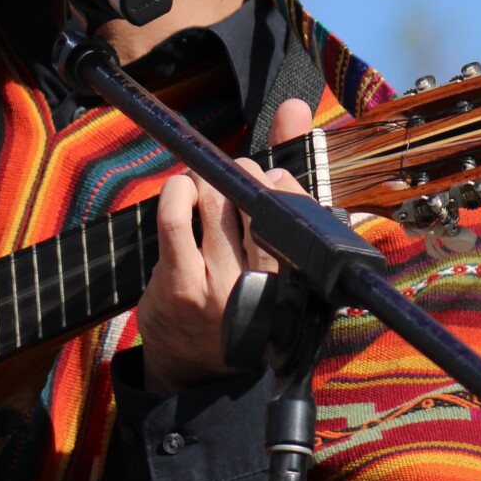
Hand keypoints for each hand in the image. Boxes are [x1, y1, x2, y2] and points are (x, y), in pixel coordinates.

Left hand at [135, 97, 313, 396]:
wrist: (195, 371)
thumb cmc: (241, 303)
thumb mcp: (277, 261)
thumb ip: (292, 187)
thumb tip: (297, 109)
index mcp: (298, 283)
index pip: (303, 215)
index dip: (287, 184)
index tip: (271, 176)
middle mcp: (264, 287)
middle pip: (257, 200)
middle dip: (243, 175)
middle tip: (233, 179)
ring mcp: (220, 288)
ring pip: (216, 201)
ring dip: (206, 180)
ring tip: (204, 186)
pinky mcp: (180, 285)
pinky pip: (177, 217)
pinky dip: (176, 192)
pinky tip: (179, 194)